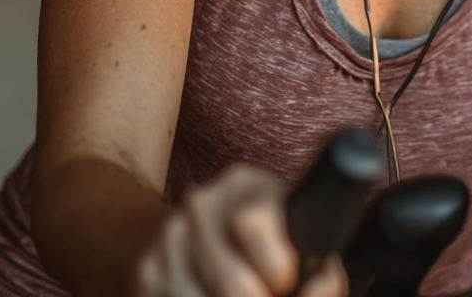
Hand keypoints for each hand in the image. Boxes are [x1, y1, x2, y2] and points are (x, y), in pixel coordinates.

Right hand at [134, 164, 345, 296]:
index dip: (280, 270)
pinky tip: (213, 296)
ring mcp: (168, 241)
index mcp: (245, 185)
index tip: (288, 282)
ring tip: (251, 294)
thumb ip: (314, 257)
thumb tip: (325, 281)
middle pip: (234, 285)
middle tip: (269, 295)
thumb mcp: (287, 228)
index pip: (254, 223)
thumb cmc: (254, 236)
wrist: (185, 232)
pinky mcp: (146, 275)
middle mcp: (200, 206)